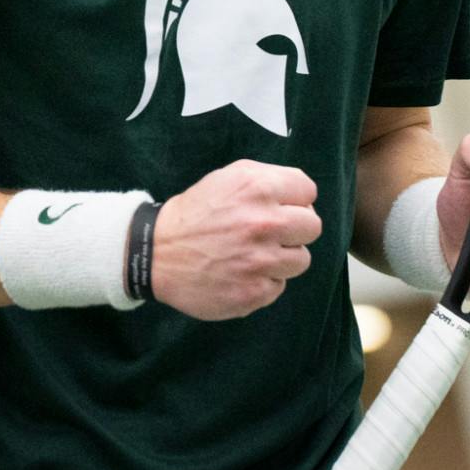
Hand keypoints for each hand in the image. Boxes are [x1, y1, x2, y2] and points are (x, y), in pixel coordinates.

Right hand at [152, 160, 322, 320]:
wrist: (156, 252)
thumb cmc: (196, 213)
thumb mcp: (227, 177)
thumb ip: (266, 178)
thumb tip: (301, 193)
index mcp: (257, 188)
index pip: (307, 191)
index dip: (294, 198)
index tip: (280, 206)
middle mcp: (263, 223)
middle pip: (313, 226)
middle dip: (294, 228)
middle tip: (270, 233)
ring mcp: (260, 261)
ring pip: (301, 259)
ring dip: (281, 258)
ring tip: (254, 254)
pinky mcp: (255, 292)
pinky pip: (279, 285)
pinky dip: (264, 281)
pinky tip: (241, 272)